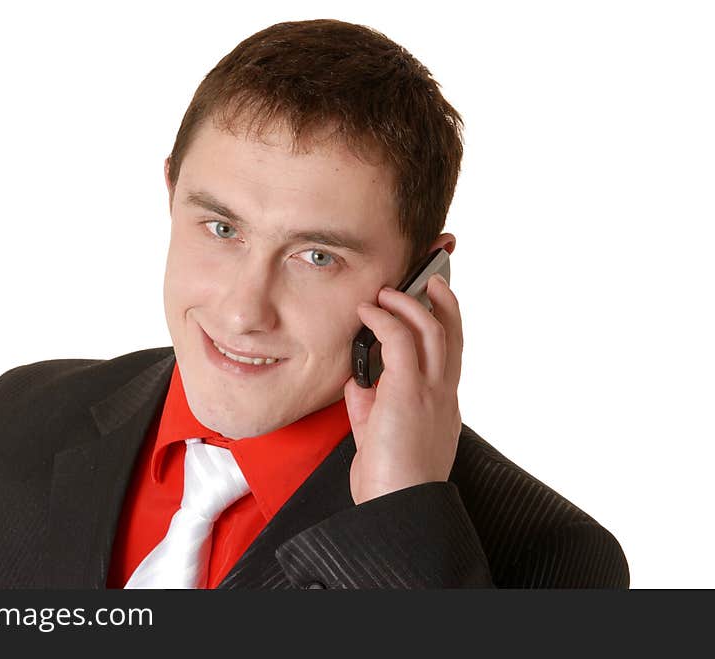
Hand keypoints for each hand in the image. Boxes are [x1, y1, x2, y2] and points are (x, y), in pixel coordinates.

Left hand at [343, 273, 463, 504]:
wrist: (397, 509)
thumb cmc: (389, 480)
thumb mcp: (375, 434)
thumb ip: (369, 404)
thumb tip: (358, 379)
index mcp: (440, 406)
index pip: (448, 356)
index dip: (445, 325)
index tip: (434, 304)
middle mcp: (444, 395)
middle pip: (453, 335)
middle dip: (445, 301)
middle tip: (431, 279)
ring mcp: (432, 393)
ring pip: (434, 330)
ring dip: (411, 303)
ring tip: (389, 291)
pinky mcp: (411, 393)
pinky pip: (400, 341)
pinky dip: (385, 319)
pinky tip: (369, 312)